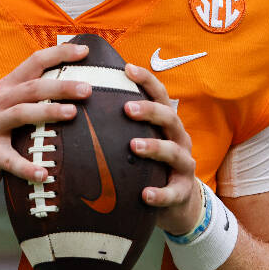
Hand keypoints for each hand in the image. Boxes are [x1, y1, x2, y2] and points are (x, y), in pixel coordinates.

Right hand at [0, 42, 92, 196]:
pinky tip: (44, 174)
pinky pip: (9, 160)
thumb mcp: (8, 106)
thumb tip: (76, 87)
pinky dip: (27, 167)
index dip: (59, 54)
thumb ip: (33, 96)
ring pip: (20, 113)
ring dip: (47, 112)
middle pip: (32, 88)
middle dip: (61, 86)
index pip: (34, 62)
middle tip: (87, 89)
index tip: (84, 50)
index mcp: (7, 87)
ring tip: (72, 113)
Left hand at [123, 63, 203, 234]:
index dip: (146, 80)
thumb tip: (84, 100)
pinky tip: (145, 194)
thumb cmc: (150, 164)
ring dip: (154, 147)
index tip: (127, 68)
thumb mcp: (141, 140)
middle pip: (169, 117)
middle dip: (150, 111)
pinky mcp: (182, 191)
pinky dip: (159, 193)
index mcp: (166, 123)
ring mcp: (184, 165)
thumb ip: (122, 124)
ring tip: (134, 146)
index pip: (159, 95)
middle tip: (128, 108)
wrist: (177, 201)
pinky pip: (173, 192)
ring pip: (173, 151)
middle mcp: (178, 139)